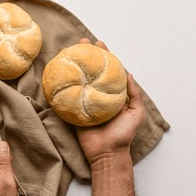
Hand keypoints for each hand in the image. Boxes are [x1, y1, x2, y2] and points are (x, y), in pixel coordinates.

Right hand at [76, 38, 145, 164]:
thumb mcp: (136, 112)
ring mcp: (84, 102)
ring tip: (69, 52)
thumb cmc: (123, 134)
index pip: (108, 71)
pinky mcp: (73, 111)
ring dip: (74, 66)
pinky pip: (68, 96)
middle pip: (91, 71)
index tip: (99, 43)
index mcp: (112, 94)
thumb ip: (134, 93)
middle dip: (87, 56)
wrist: (107, 153)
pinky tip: (59, 74)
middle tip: (82, 42)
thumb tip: (128, 73)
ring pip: (79, 80)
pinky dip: (64, 85)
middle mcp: (97, 95)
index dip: (104, 56)